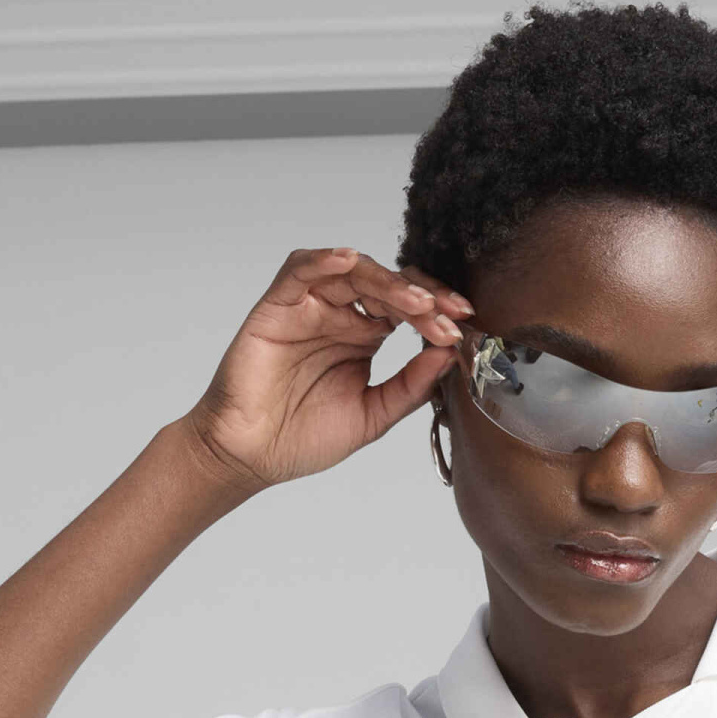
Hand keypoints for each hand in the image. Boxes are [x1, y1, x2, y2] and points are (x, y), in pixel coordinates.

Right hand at [180, 247, 473, 495]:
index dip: (436, 311)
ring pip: (353, 273)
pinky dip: (324, 261)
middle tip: (448, 313)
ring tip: (416, 301)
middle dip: (423, 296)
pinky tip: (349, 263)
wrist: (253, 456)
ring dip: (388, 282)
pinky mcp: (278, 306)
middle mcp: (340, 315)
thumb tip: (449, 354)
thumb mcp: (374, 415)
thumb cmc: (304, 437)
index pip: (407, 308)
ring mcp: (310, 307)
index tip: (463, 324)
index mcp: (364, 336)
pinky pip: (301, 270)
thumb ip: (411, 386)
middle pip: (387, 286)